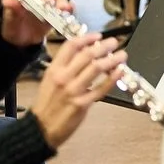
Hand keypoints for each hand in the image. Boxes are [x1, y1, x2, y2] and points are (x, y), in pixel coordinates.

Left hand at [0, 0, 72, 47]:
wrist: (22, 41)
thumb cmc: (14, 25)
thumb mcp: (10, 18)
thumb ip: (11, 9)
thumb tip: (6, 1)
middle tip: (46, 1)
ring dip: (59, 0)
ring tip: (59, 10)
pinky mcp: (59, 8)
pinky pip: (67, 4)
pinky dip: (68, 7)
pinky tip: (68, 11)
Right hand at [31, 33, 127, 149]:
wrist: (41, 127)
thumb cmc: (47, 103)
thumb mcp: (50, 79)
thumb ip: (65, 66)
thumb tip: (84, 52)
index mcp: (54, 69)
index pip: (71, 46)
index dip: (87, 38)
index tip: (98, 36)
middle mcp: (63, 77)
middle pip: (87, 55)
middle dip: (104, 46)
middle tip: (114, 43)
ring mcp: (74, 91)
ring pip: (96, 68)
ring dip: (112, 59)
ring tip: (121, 55)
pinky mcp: (83, 104)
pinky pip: (101, 88)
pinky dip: (112, 78)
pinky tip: (120, 72)